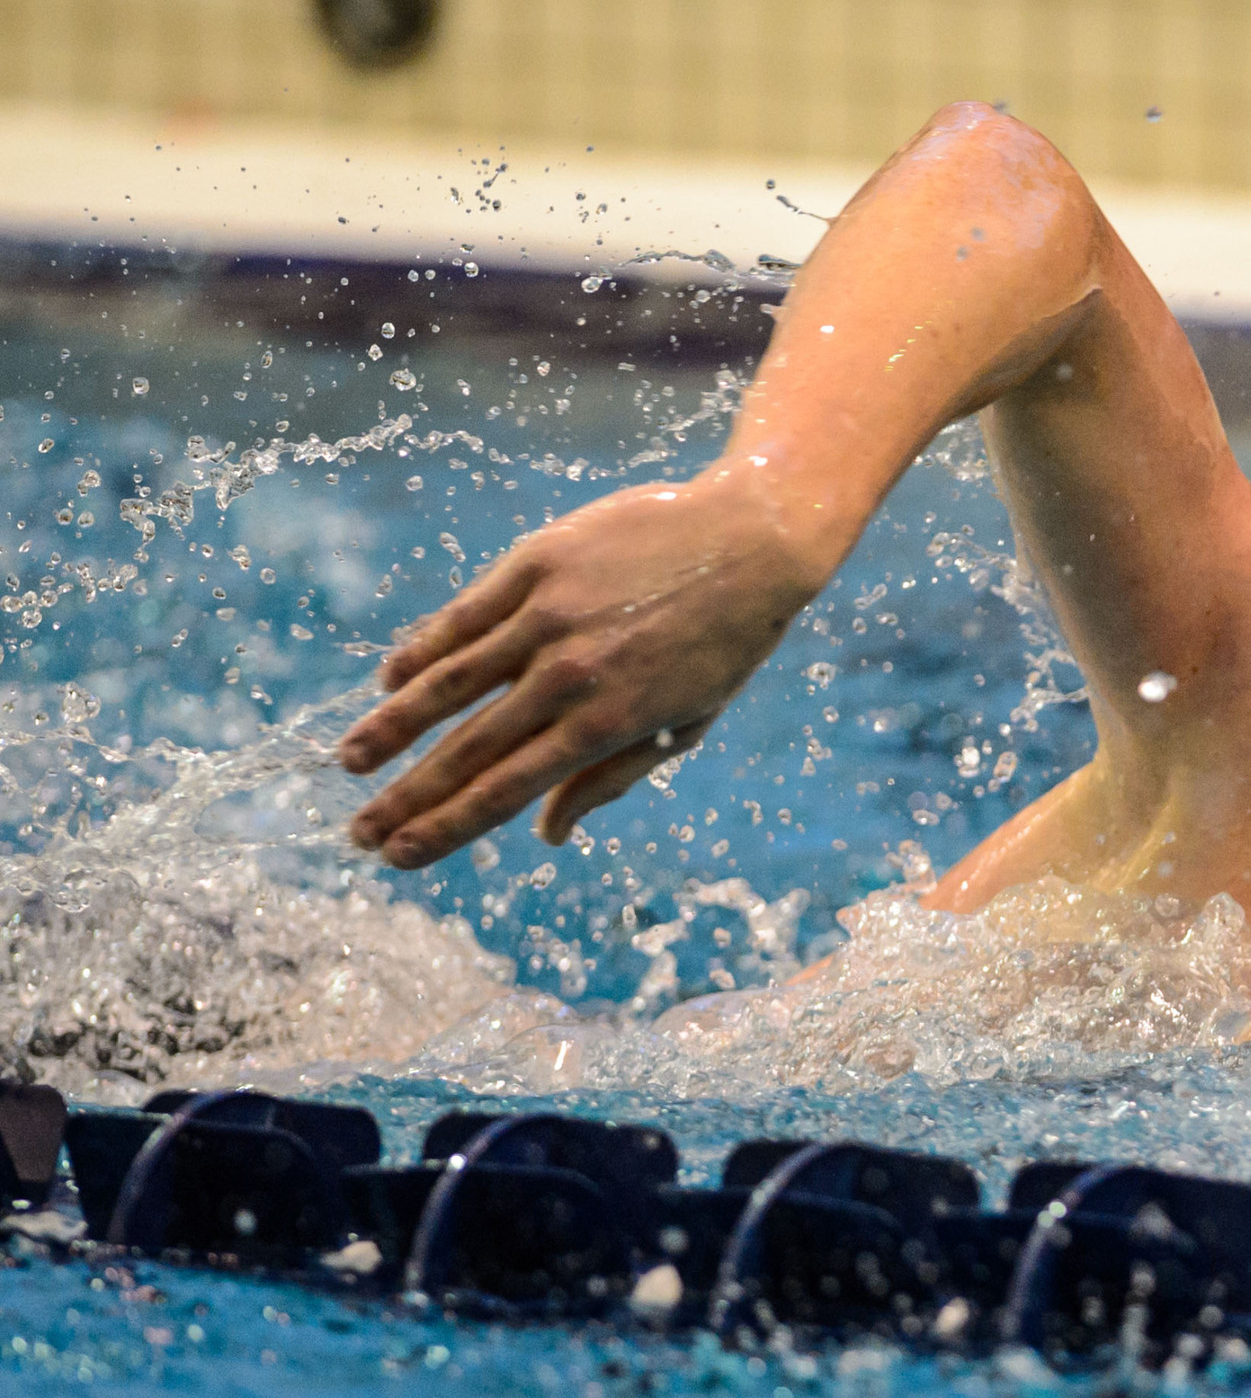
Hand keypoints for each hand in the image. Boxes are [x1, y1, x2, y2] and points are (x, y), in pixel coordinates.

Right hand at [338, 472, 833, 867]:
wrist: (752, 540)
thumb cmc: (724, 644)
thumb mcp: (685, 725)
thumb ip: (610, 777)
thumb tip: (549, 835)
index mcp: (607, 725)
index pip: (505, 791)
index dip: (445, 828)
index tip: (399, 856)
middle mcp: (570, 675)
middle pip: (465, 749)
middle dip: (406, 798)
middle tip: (358, 834)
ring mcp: (548, 615)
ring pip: (447, 682)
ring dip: (391, 726)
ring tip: (351, 762)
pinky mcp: (536, 562)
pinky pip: (463, 616)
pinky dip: (421, 650)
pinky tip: (389, 680)